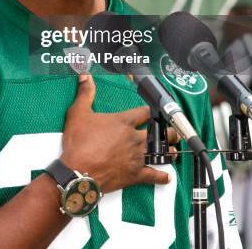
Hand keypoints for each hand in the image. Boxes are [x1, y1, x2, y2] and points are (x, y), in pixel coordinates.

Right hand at [61, 75, 177, 192]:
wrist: (77, 172)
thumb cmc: (78, 143)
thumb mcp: (78, 113)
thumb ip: (85, 93)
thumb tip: (85, 75)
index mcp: (123, 121)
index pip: (144, 112)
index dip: (151, 111)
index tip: (155, 111)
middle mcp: (134, 138)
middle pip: (158, 132)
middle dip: (167, 132)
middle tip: (172, 131)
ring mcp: (136, 157)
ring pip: (160, 152)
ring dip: (169, 151)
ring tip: (174, 150)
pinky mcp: (135, 174)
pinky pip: (153, 175)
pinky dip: (161, 176)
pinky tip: (167, 176)